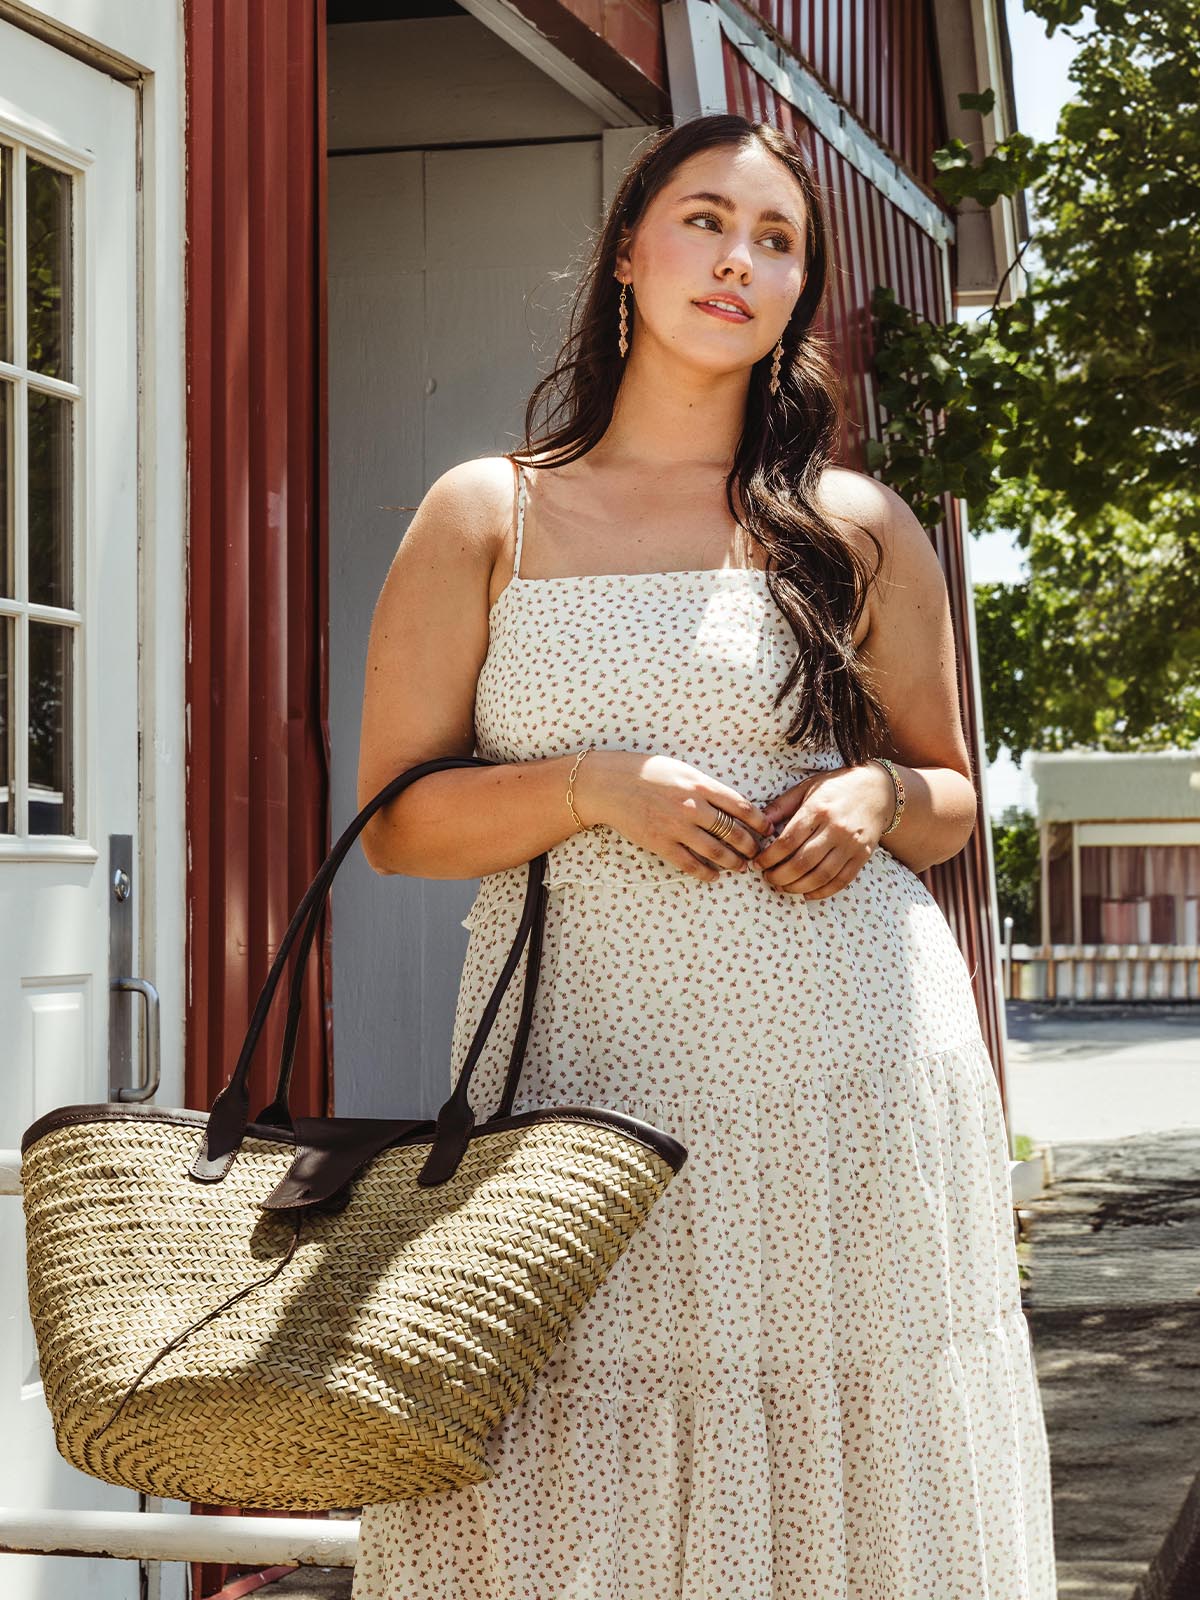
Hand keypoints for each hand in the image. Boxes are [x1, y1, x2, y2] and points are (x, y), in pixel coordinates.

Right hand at [572, 751, 776, 881]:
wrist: (610, 784)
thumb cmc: (646, 772)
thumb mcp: (682, 770)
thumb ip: (706, 786)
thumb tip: (730, 803)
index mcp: (700, 785)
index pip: (741, 806)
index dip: (759, 821)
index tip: (767, 829)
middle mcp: (692, 807)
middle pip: (733, 832)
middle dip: (750, 846)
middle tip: (757, 853)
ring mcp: (677, 827)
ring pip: (716, 851)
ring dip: (733, 862)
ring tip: (741, 866)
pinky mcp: (661, 843)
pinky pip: (690, 864)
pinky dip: (706, 873)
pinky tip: (714, 876)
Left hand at [750, 762, 894, 899]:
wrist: (879, 790)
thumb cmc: (837, 787)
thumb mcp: (807, 787)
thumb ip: (782, 806)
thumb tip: (760, 824)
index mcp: (818, 810)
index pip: (787, 841)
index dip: (769, 857)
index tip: (758, 864)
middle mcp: (836, 828)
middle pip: (802, 863)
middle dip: (780, 876)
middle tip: (768, 878)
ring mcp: (851, 844)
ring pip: (821, 876)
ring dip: (797, 887)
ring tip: (783, 887)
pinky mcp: (863, 856)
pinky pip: (841, 881)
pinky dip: (822, 892)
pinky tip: (807, 893)